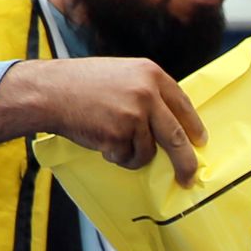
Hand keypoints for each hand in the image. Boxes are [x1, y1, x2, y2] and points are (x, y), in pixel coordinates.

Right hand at [0, 56, 203, 180]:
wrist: (50, 91)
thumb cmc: (81, 84)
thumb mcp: (121, 75)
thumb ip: (146, 92)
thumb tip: (169, 122)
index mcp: (151, 73)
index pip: (183, 104)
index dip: (193, 126)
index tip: (200, 142)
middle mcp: (147, 93)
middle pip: (177, 136)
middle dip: (185, 161)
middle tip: (189, 176)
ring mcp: (134, 115)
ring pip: (148, 151)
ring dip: (132, 153)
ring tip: (110, 136)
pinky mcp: (119, 135)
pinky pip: (128, 158)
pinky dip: (116, 156)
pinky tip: (101, 140)